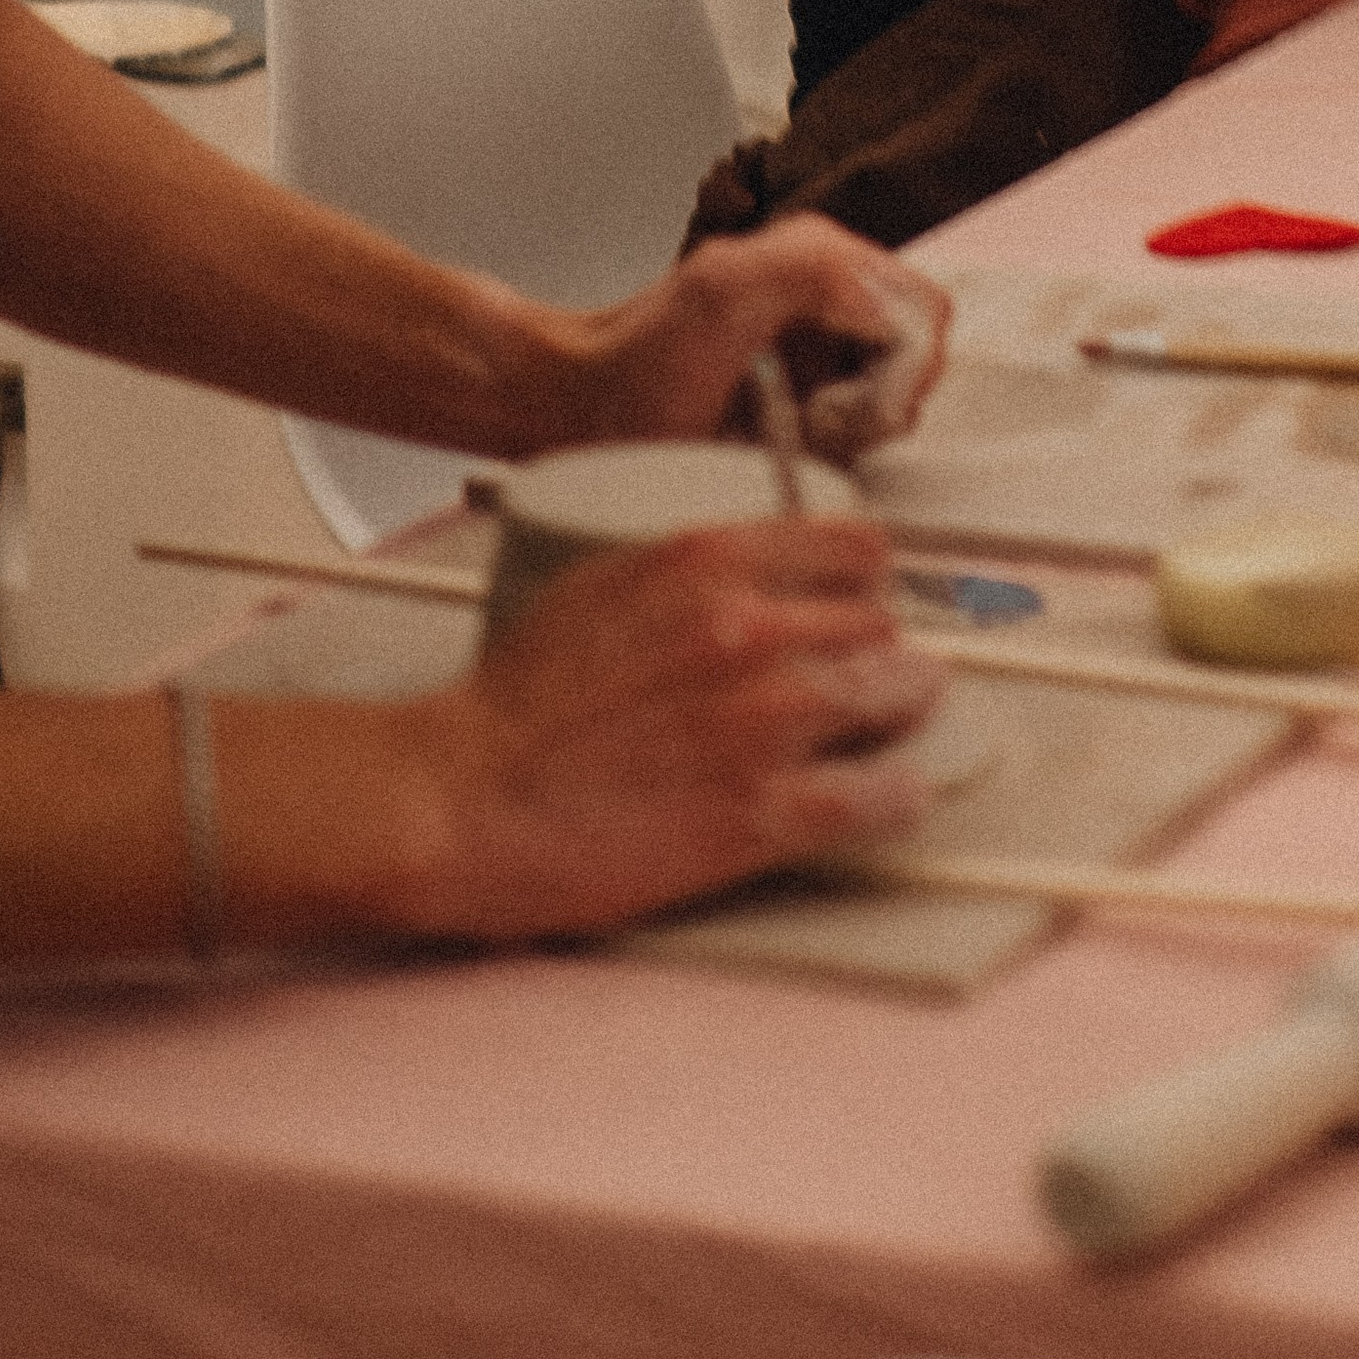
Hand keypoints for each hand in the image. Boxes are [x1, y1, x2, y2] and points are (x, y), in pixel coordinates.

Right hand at [397, 516, 943, 939]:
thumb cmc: (512, 700)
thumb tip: (756, 565)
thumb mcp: (602, 579)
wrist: (460, 797)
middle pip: (880, 625)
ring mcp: (765, 722)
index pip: (855, 546)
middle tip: (868, 678)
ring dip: (897, 715)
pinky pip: (881, 797)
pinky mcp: (761, 812)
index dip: (869, 579)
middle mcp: (752, 628)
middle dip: (877, 651)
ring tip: (884, 732)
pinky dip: (896, 796)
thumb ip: (690, 566)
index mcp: (710, 562)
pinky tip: (889, 797)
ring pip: (898, 697)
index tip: (869, 599)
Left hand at [563, 220, 951, 452]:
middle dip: (877, 400)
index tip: (832, 409)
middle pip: (920, 350)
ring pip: (901, 387)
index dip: (894, 374)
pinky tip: (793, 434)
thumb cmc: (637, 368)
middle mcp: (833, 282)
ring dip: (857, 422)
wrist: (587, 411)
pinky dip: (842, 434)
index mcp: (821, 251)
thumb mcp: (720, 294)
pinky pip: (871, 411)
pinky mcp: (819, 377)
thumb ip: (813, 270)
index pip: (921, 314)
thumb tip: (886, 307)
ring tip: (794, 427)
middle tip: (813, 420)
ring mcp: (828, 332)